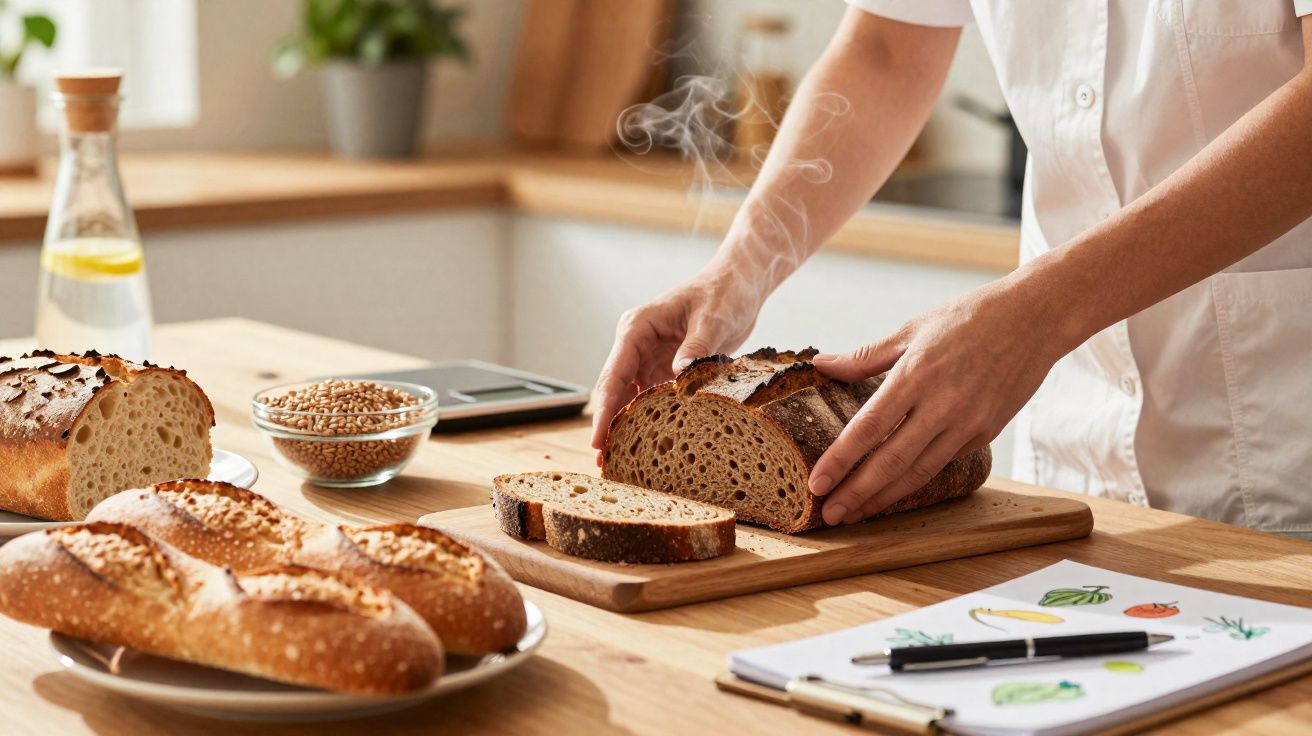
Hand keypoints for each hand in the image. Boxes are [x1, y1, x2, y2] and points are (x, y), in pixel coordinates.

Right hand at [590, 271, 761, 460]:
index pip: (613, 375)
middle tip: (606, 465)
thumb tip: (680, 374)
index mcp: (637, 328)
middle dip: (609, 426)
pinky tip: (651, 447)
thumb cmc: (725, 291)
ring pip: (630, 399)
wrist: (741, 284)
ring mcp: (649, 358)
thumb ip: (697, 347)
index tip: (597, 440)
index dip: (604, 411)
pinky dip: (650, 420)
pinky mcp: (666, 369)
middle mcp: (637, 345)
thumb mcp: (713, 318)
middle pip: (615, 391)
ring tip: (623, 465)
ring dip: (627, 428)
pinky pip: (652, 399)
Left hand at [807, 277, 1080, 524]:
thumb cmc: (970, 318)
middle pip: (891, 461)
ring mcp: (967, 423)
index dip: (840, 460)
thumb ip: (865, 356)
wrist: (1035, 319)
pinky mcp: (986, 432)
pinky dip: (914, 481)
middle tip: (829, 515)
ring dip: (884, 498)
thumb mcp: (912, 329)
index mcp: (916, 376)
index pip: (868, 428)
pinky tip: (892, 492)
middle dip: (856, 493)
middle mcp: (942, 405)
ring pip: (919, 472)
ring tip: (855, 515)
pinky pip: (943, 463)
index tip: (816, 483)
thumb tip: (822, 364)